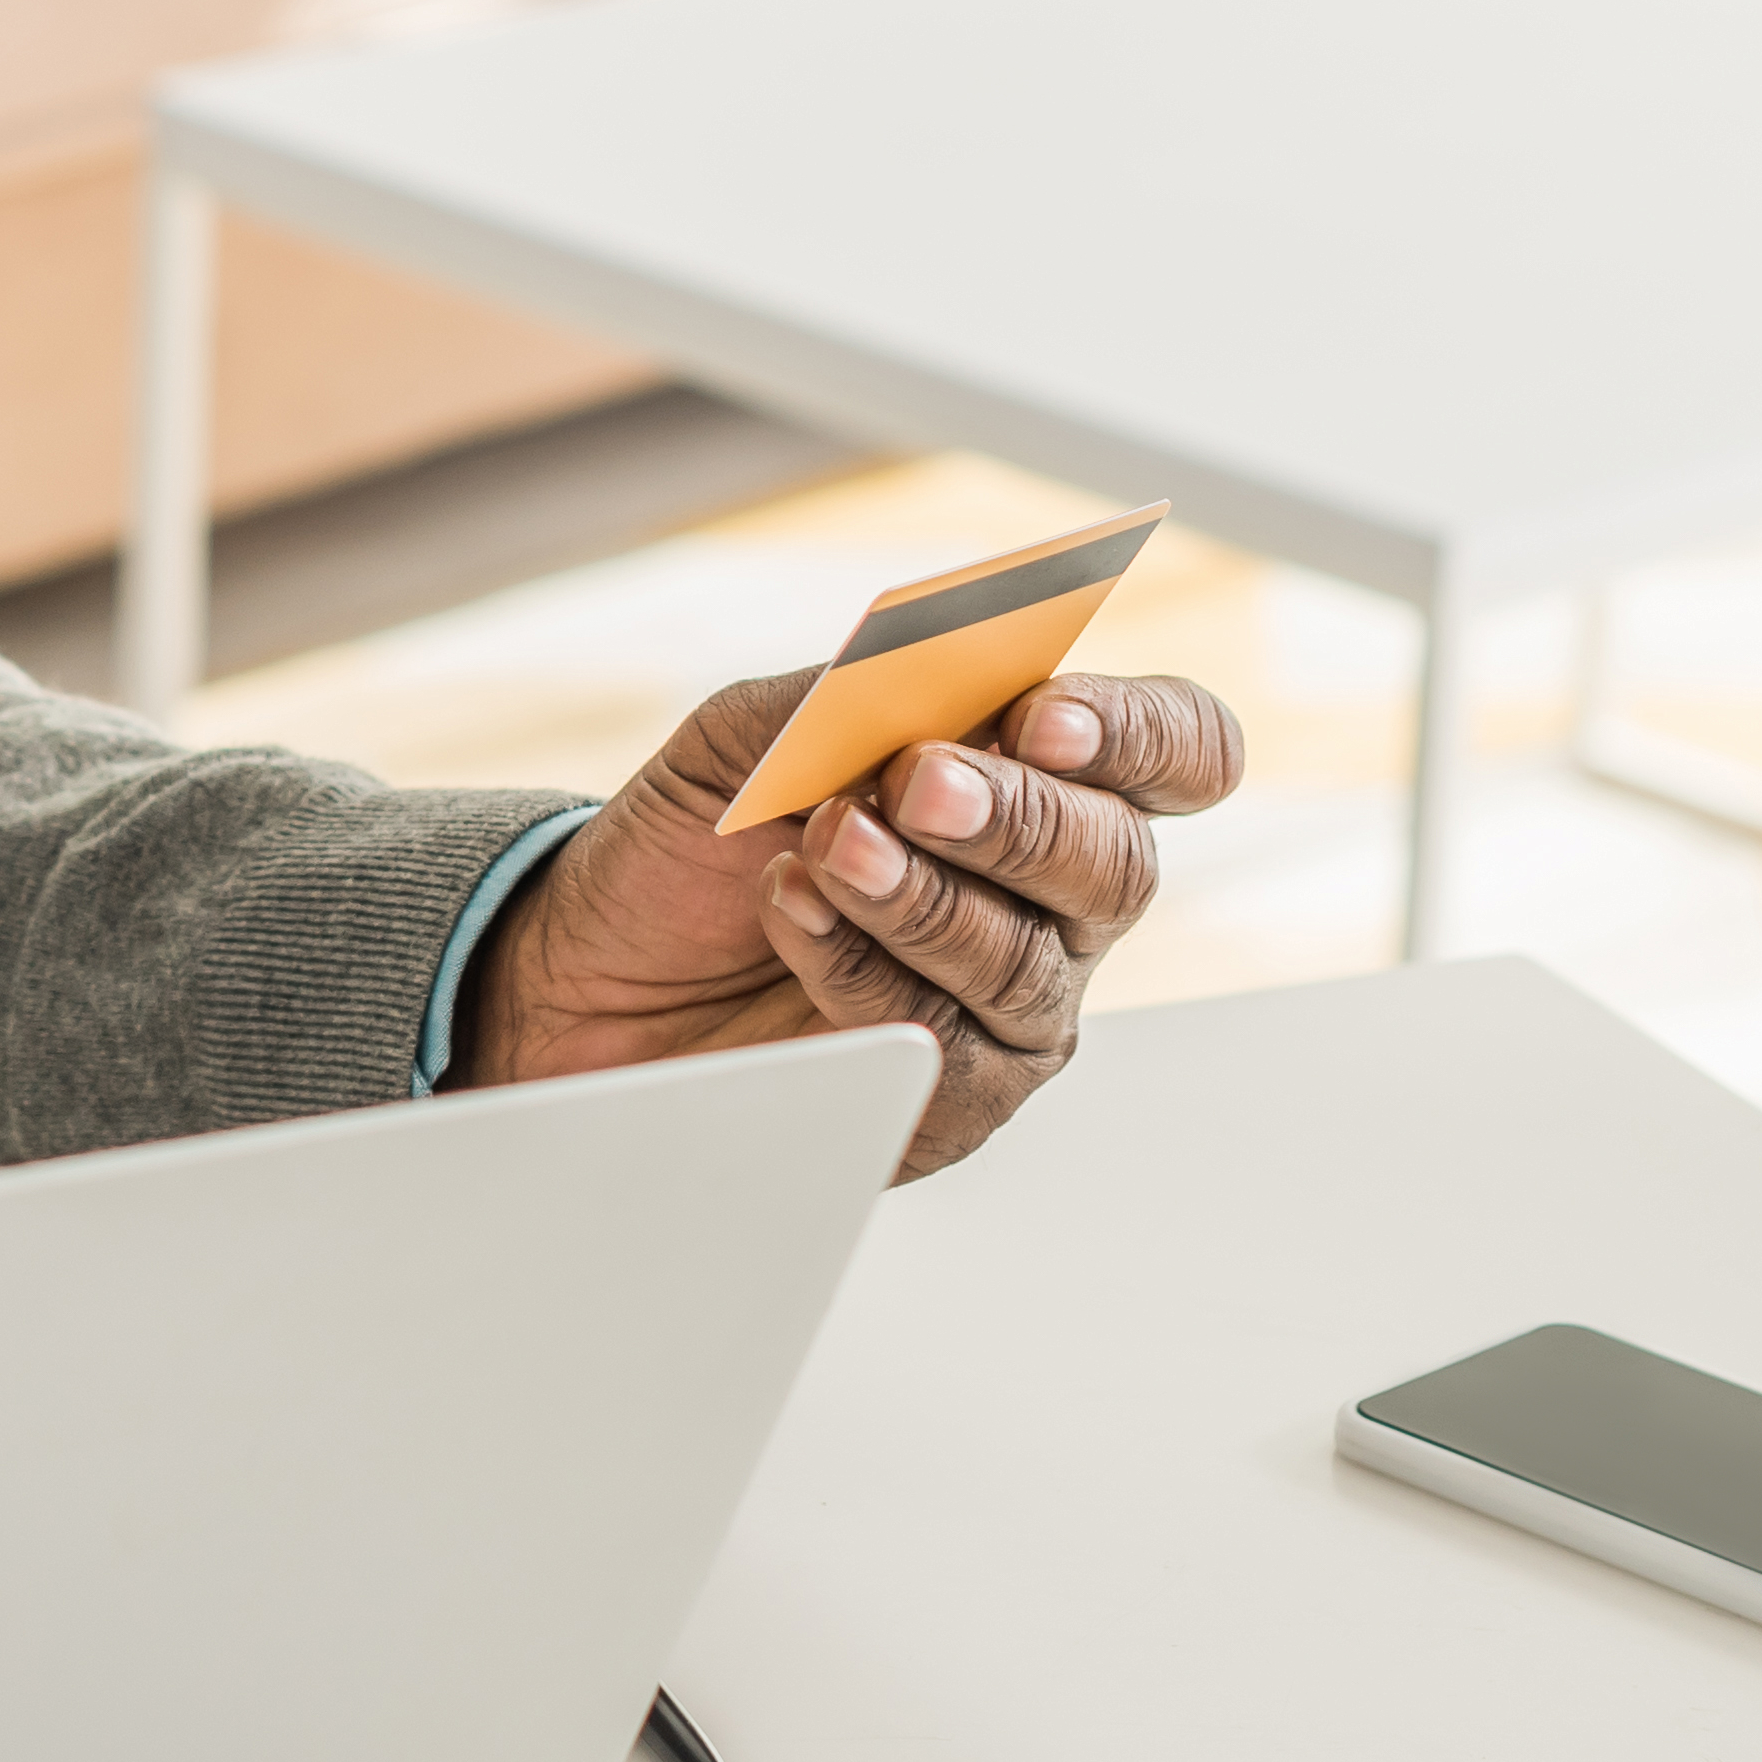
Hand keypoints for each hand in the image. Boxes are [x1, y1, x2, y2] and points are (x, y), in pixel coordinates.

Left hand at [447, 667, 1245, 1178]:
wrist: (587, 968)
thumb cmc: (694, 846)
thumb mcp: (745, 734)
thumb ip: (838, 693)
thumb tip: (911, 663)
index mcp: (1041, 781)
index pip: (1174, 751)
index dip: (1135, 734)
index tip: (1039, 714)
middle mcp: (1053, 897)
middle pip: (1119, 864)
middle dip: (1017, 818)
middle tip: (912, 783)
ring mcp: (1011, 1005)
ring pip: (1027, 962)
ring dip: (921, 897)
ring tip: (824, 848)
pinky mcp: (953, 1098)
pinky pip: (947, 1048)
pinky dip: (862, 974)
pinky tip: (797, 920)